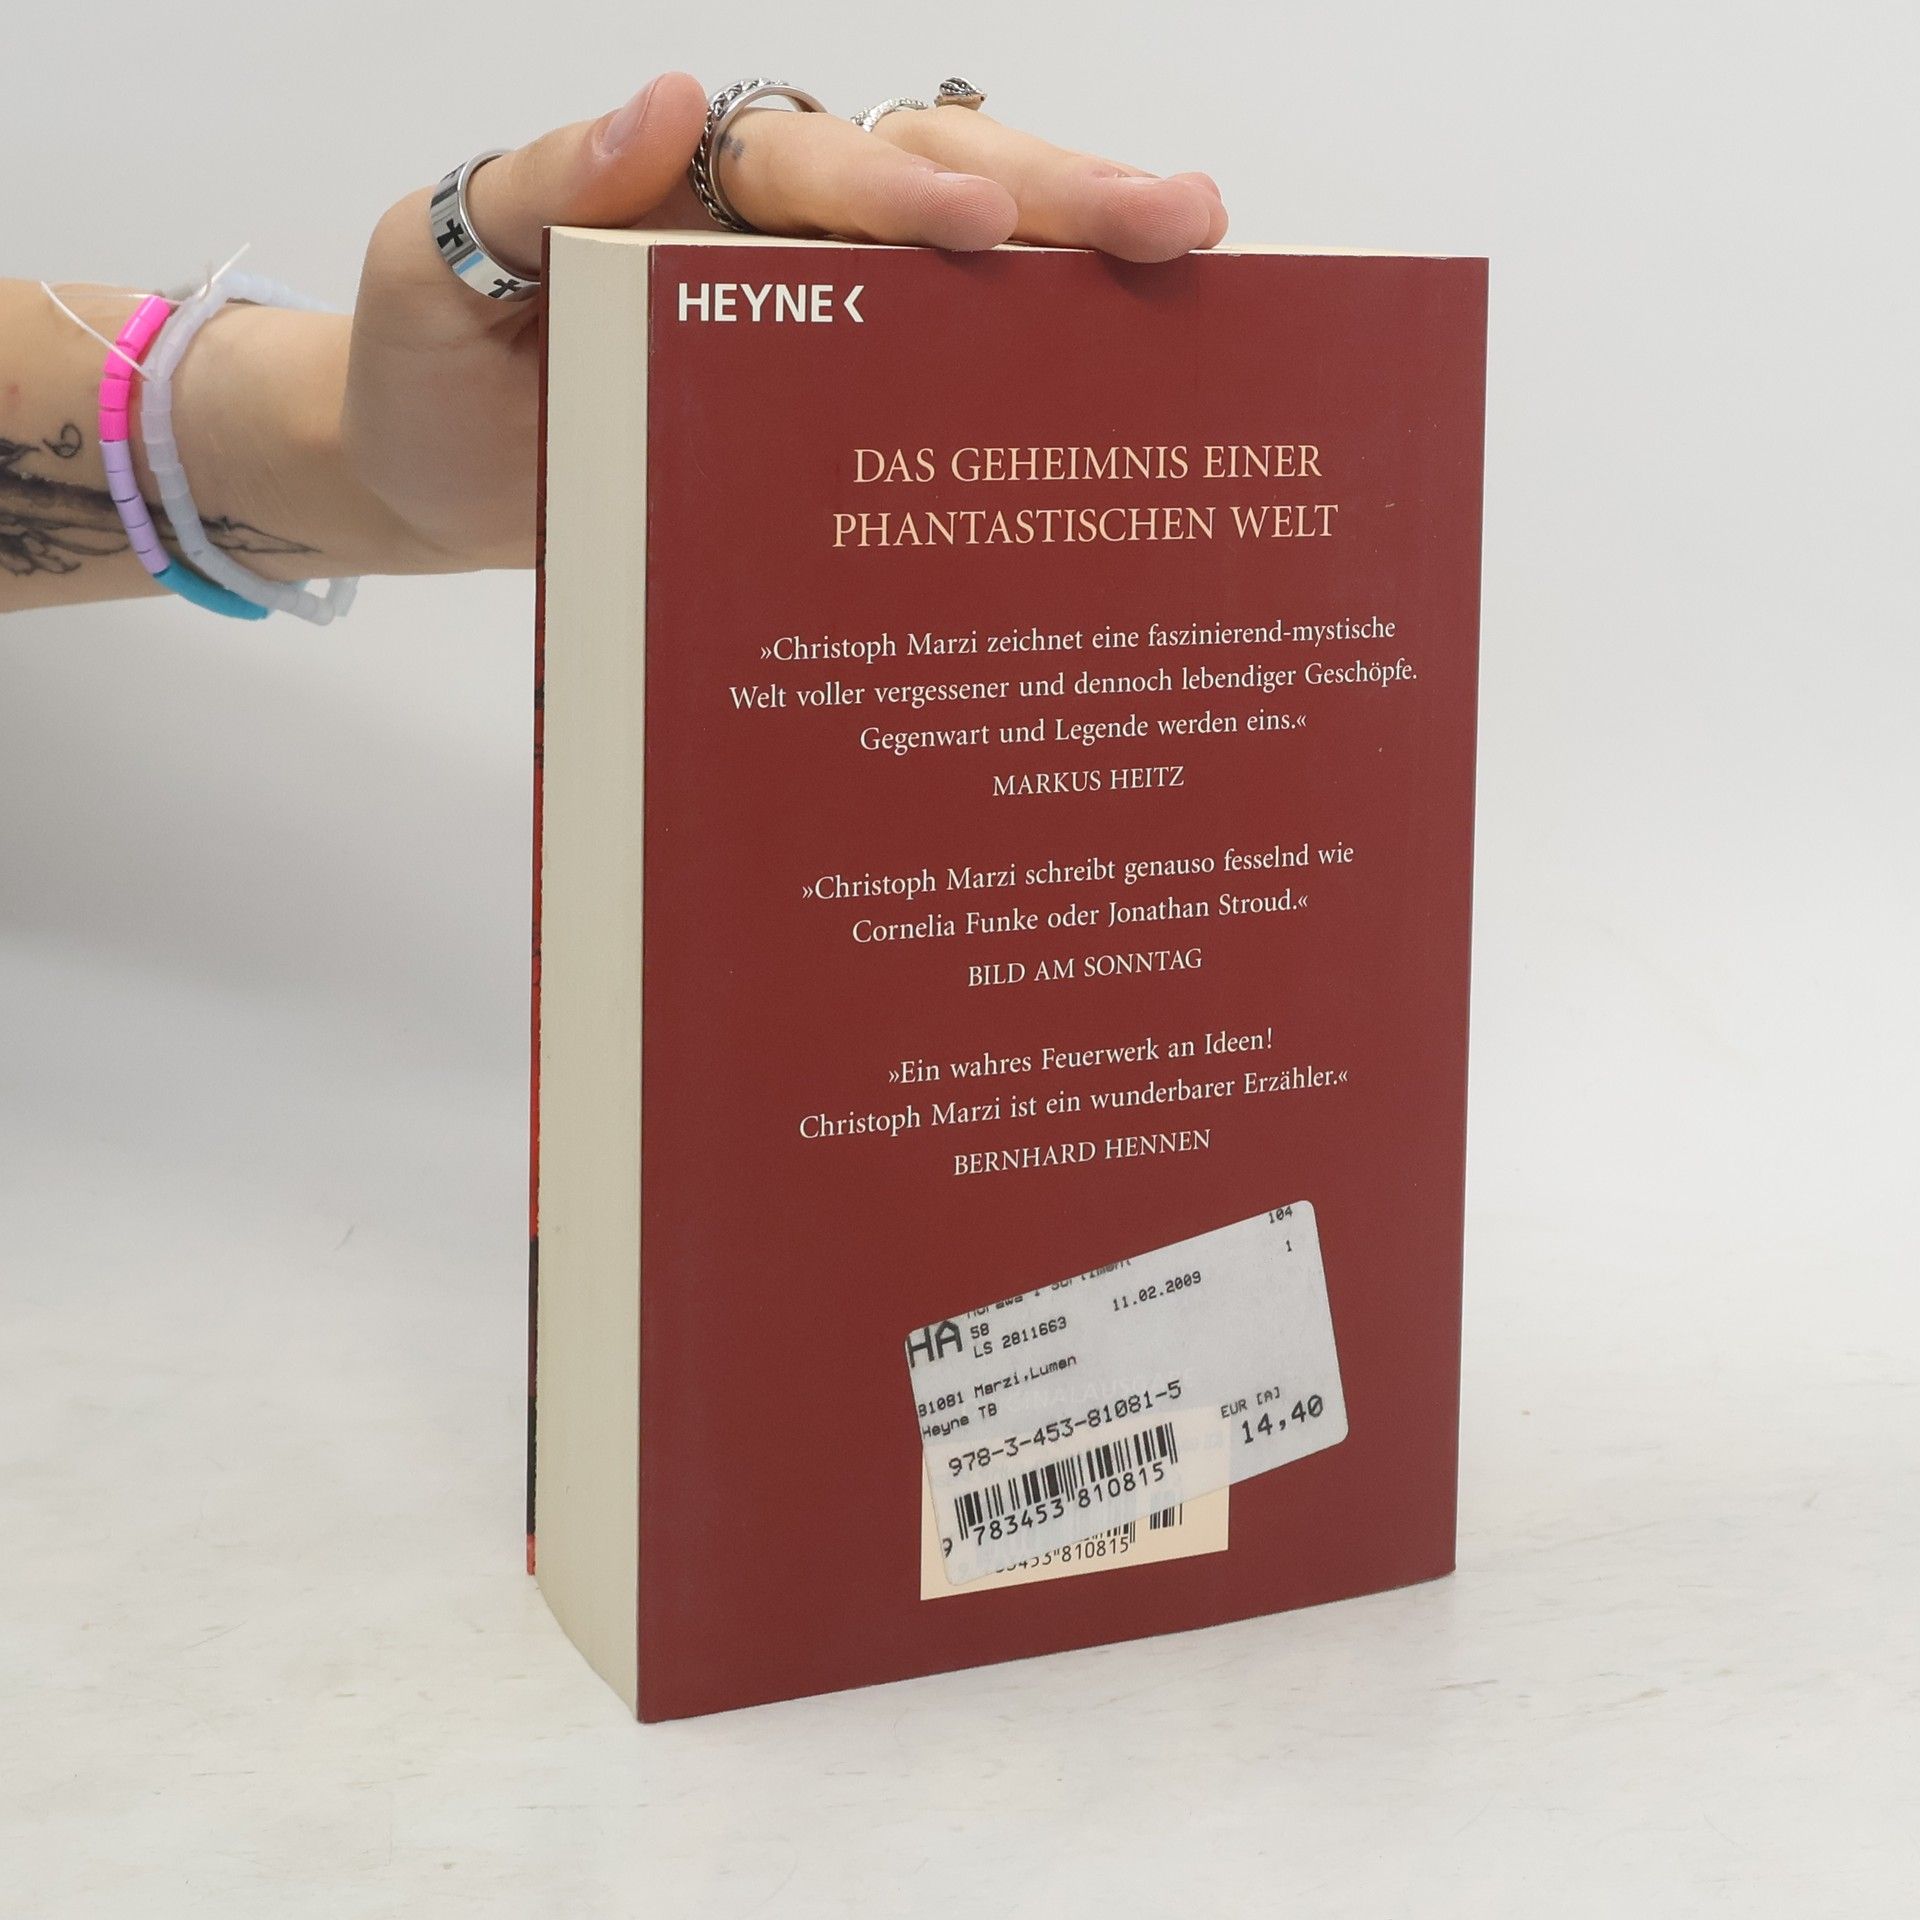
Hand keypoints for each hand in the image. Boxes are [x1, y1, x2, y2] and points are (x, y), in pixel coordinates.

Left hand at [343, 72, 1228, 571]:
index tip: (996, 224)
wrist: (419, 480)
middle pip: (934, 185)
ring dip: (1078, 274)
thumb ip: (542, 186)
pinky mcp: (824, 412)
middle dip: (1061, 198)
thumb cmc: (428, 366)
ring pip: (967, 276)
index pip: (818, 170)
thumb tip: (676, 97)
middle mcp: (774, 242)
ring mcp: (811, 326)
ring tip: (1196, 271)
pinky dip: (1029, 377)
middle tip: (1178, 221)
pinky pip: (936, 383)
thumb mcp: (445, 260)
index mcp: (690, 191)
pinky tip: (1120, 390)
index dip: (906, 193)